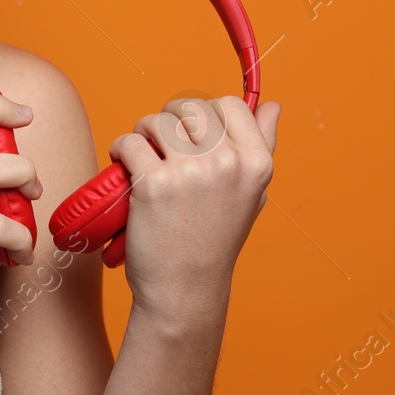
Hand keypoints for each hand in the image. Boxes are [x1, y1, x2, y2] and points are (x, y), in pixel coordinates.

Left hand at [108, 97, 280, 325]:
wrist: (185, 289)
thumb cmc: (215, 239)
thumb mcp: (252, 193)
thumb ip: (264, 145)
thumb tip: (273, 105)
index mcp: (256, 163)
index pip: (231, 104)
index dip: (207, 114)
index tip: (194, 134)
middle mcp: (227, 164)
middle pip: (190, 108)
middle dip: (171, 120)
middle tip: (162, 145)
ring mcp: (191, 173)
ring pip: (157, 120)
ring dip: (144, 133)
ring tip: (144, 155)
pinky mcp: (154, 185)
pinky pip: (130, 142)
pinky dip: (121, 149)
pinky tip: (124, 164)